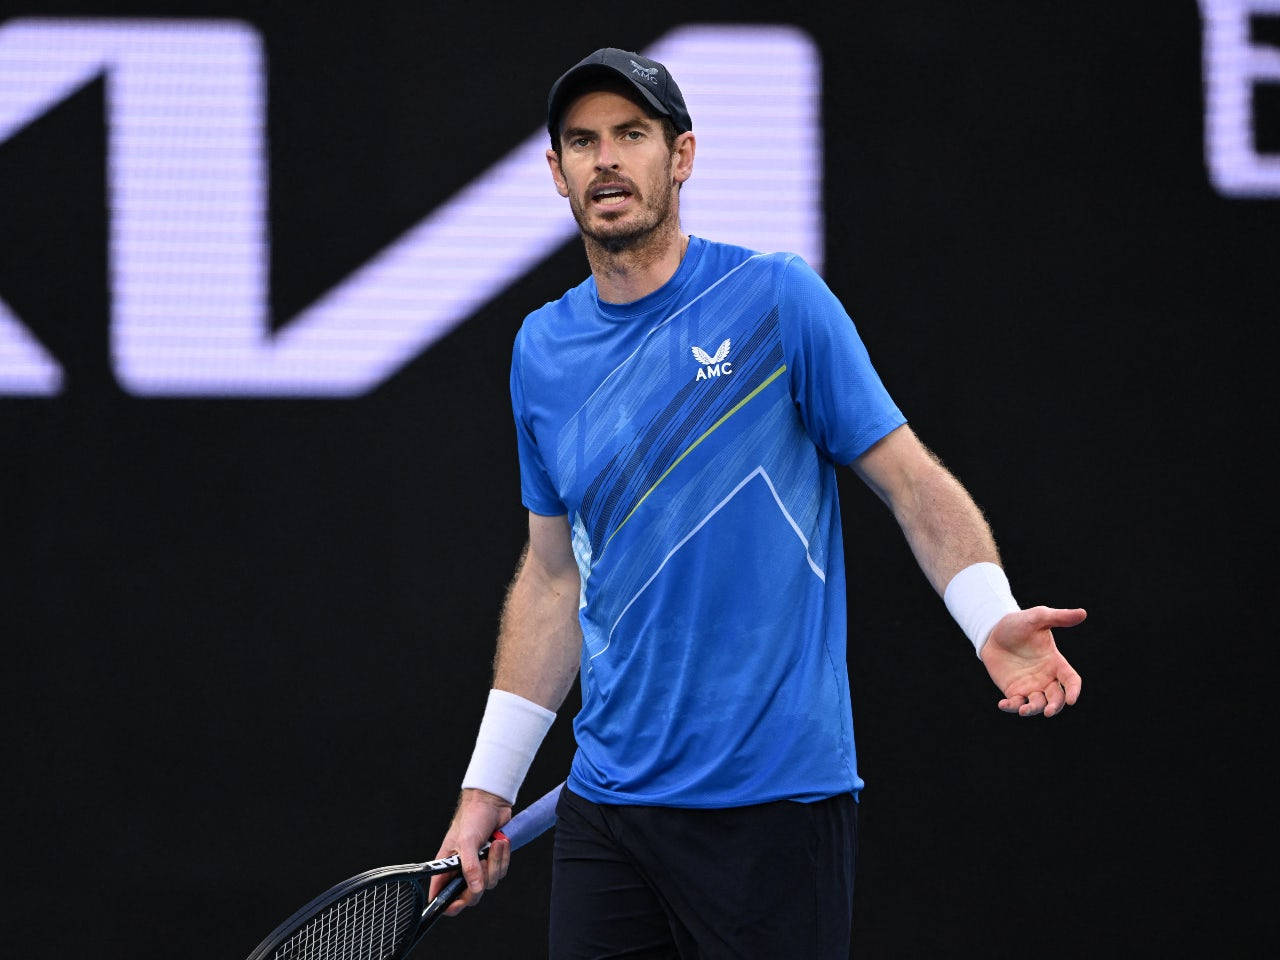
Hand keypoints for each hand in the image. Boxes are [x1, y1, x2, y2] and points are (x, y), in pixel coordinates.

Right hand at [427, 788, 512, 916]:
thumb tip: (476, 889)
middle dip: (480, 881)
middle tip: (483, 863)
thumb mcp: (467, 841)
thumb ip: (469, 866)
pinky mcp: (493, 861)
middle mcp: (461, 869)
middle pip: (469, 895)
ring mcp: (478, 866)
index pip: (441, 895)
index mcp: (446, 866)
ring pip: (489, 883)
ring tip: (493, 843)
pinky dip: (503, 858)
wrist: (493, 802)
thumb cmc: (472, 817)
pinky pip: (501, 871)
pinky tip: (500, 841)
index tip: (457, 904)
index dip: (447, 905)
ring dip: (495, 863)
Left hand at [980, 605, 1085, 716]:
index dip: (1074, 690)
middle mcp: (1046, 678)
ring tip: (1023, 710)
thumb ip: (1059, 617)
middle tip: (1048, 711)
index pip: (1071, 680)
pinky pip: (1015, 703)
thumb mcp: (1038, 618)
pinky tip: (1004, 704)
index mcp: (1056, 662)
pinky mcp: (1013, 690)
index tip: (1071, 700)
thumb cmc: (1018, 623)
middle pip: (1056, 698)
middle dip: (1055, 707)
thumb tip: (1083, 613)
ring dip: (1033, 710)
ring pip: (1038, 705)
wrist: (992, 631)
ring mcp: (1030, 686)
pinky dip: (1011, 707)